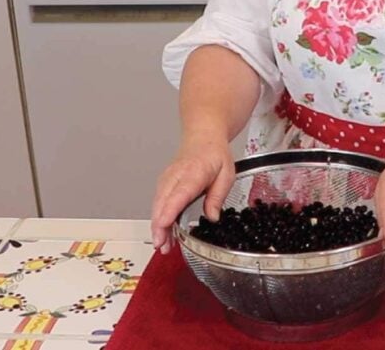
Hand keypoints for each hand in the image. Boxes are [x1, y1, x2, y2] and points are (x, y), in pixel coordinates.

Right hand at [150, 137, 235, 253]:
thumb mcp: (226, 174)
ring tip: (164, 245)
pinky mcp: (164, 185)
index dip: (169, 210)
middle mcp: (175, 176)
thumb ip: (217, 196)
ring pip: (157, 205)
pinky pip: (158, 203)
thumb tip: (212, 217)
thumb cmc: (214, 154)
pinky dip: (158, 219)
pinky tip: (163, 233)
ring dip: (158, 226)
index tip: (163, 224)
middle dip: (159, 226)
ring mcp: (167, 180)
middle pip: (162, 203)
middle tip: (163, 246)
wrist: (203, 138)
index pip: (178, 194)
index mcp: (194, 172)